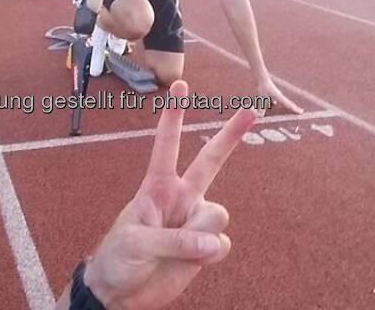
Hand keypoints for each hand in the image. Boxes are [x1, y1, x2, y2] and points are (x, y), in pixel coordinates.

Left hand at [80, 81, 256, 309]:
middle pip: (212, 160)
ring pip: (218, 215)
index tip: (181, 86)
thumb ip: (174, 240)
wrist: (121, 292)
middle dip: (232, 134)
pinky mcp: (206, 248)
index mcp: (157, 187)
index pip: (167, 146)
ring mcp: (195, 221)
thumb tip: (213, 243)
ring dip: (201, 234)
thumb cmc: (118, 258)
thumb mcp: (136, 243)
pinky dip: (209, 255)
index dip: (174, 117)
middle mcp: (181, 197)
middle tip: (256, 107)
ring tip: (178, 249)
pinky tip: (193, 261)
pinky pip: (222, 244)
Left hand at [256, 77, 302, 115]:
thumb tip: (260, 116)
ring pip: (284, 101)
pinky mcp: (273, 92)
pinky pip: (277, 98)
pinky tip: (274, 103)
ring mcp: (277, 94)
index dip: (294, 109)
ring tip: (292, 108)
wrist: (263, 78)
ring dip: (287, 105)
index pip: (288, 105)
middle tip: (301, 112)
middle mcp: (280, 96)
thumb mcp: (262, 99)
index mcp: (279, 97)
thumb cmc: (263, 87)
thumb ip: (261, 108)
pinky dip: (278, 102)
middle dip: (294, 108)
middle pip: (289, 103)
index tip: (301, 112)